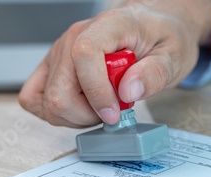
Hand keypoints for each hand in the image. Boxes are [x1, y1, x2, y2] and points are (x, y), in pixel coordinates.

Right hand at [18, 0, 210, 127]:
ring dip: (76, 116)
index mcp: (108, 26)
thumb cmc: (161, 39)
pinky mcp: (53, 68)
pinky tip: (84, 107)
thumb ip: (155, 73)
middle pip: (59, 90)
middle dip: (87, 113)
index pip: (84, 55)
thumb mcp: (174, 56)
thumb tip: (129, 91)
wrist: (152, 30)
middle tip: (114, 110)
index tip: (115, 112)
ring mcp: (60, 53)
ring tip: (102, 106)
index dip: (97, 92)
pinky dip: (58, 112)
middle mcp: (75, 37)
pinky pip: (35, 98)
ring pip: (47, 101)